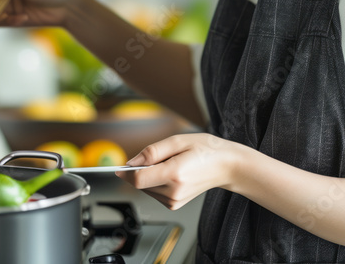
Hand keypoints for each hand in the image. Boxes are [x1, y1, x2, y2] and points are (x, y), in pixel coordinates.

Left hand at [115, 133, 248, 209]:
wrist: (226, 166)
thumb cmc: (205, 149)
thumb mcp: (178, 140)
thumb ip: (152, 151)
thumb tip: (130, 162)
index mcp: (174, 174)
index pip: (138, 179)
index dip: (125, 172)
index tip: (118, 167)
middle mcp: (174, 192)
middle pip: (140, 184)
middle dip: (140, 170)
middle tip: (159, 156)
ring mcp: (174, 201)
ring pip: (146, 189)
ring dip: (149, 176)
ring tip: (171, 164)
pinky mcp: (175, 205)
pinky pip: (154, 193)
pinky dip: (156, 182)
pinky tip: (171, 173)